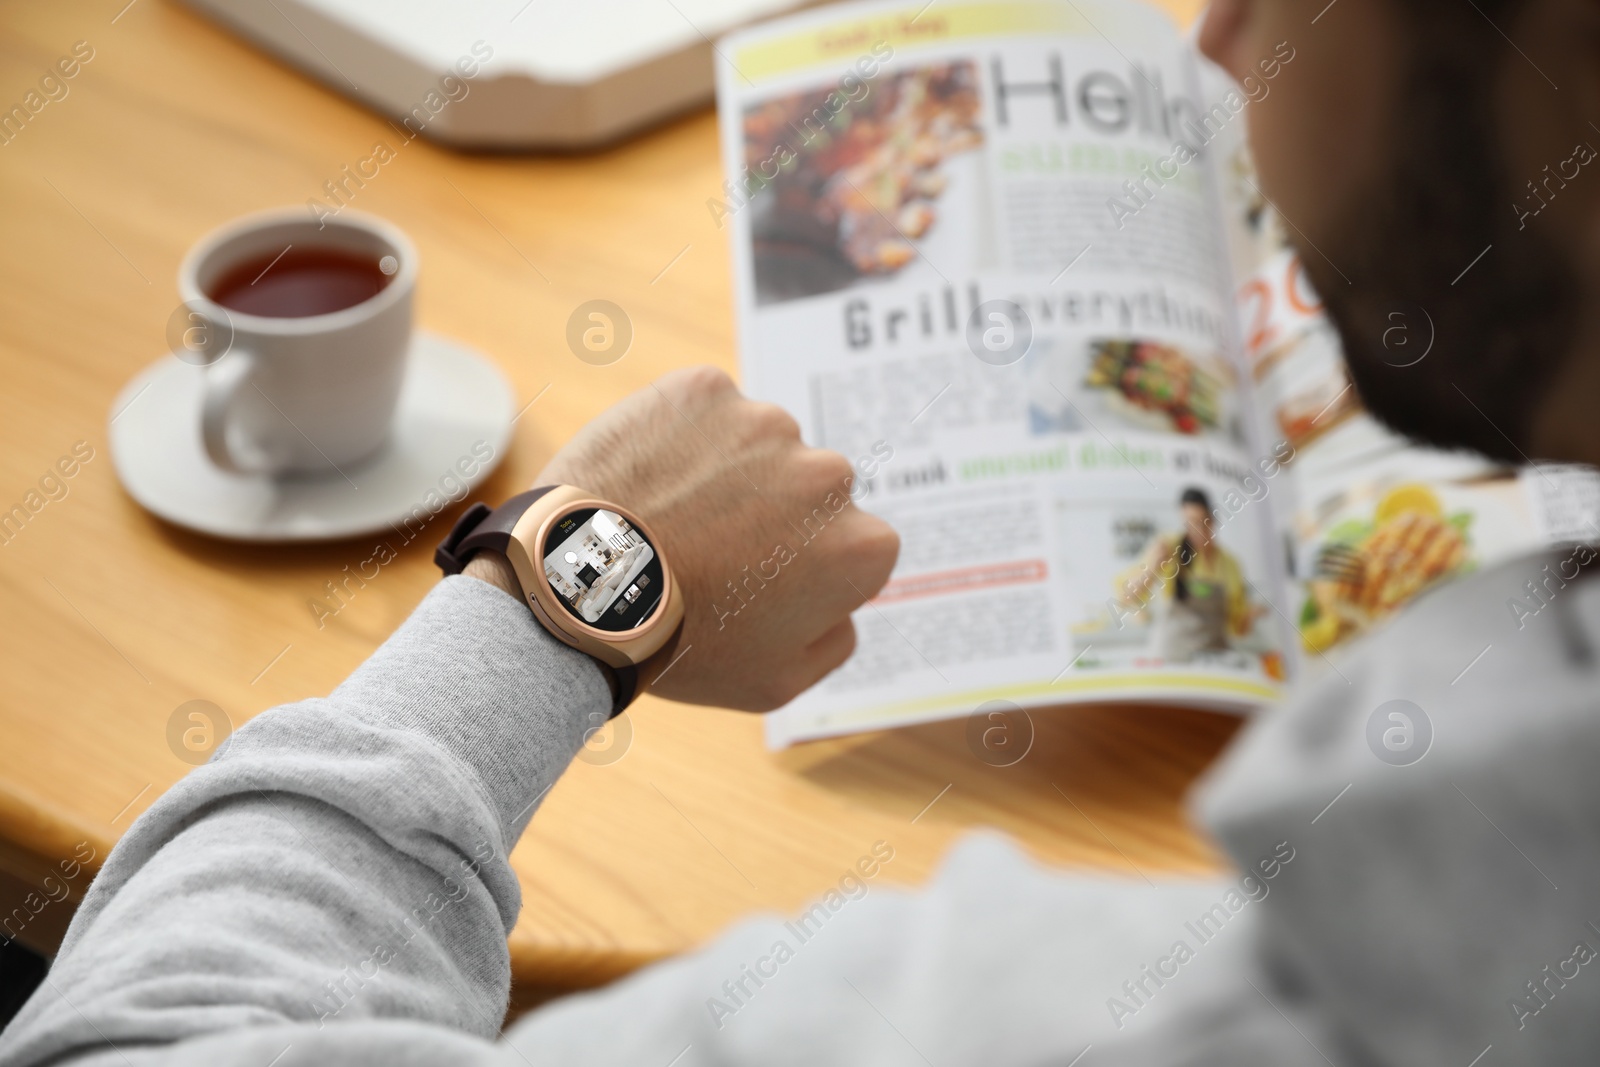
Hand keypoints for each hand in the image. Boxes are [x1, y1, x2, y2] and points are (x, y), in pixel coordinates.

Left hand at [520, 367, 898, 710]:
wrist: (579, 590)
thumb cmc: (680, 644)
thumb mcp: (778, 681)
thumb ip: (835, 638)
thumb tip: (843, 604)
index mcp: (860, 545)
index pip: (856, 547)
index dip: (808, 569)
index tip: (762, 584)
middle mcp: (827, 474)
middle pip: (812, 491)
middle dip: (776, 515)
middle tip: (713, 553)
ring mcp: (764, 424)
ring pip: (759, 448)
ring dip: (730, 474)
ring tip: (673, 520)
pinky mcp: (704, 390)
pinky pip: (705, 414)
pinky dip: (683, 438)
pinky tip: (651, 484)